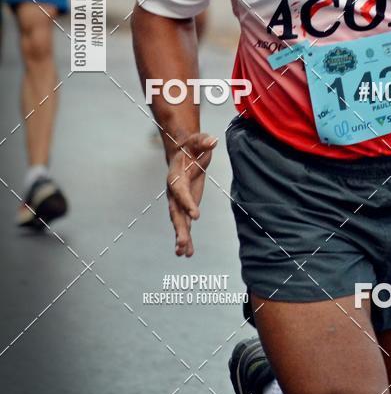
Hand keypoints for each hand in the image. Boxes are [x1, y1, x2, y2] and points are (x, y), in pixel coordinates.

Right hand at [166, 132, 217, 256]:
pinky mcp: (185, 206)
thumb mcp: (198, 141)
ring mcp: (179, 201)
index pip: (180, 192)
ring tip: (183, 253)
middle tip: (182, 242)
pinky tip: (188, 252)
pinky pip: (185, 223)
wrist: (184, 153)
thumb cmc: (191, 146)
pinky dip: (186, 237)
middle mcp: (174, 192)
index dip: (186, 203)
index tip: (196, 215)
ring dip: (181, 236)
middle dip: (179, 227)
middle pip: (175, 212)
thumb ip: (204, 141)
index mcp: (176, 177)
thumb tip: (212, 141)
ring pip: (179, 221)